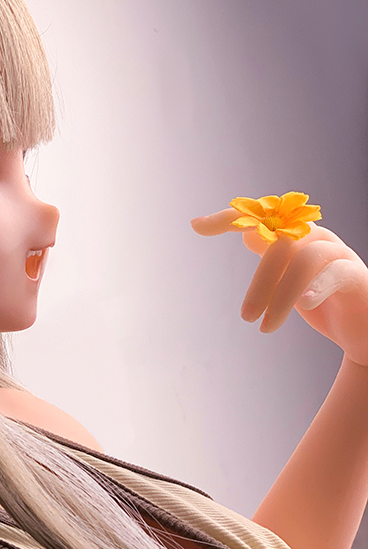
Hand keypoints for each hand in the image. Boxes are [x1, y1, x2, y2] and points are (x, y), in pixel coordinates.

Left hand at [195, 212, 367, 368]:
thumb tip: (247, 236)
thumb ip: (272, 258)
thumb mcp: (291, 280)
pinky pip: (335, 274)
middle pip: (281, 243)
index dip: (230, 218)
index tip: (197, 225)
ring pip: (305, 260)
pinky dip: (317, 287)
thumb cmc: (324, 302)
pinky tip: (304, 304)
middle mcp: (317, 238)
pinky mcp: (355, 277)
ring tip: (265, 327)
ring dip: (280, 296)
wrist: (361, 330)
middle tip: (245, 317)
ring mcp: (339, 255)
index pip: (261, 219)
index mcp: (297, 237)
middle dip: (259, 281)